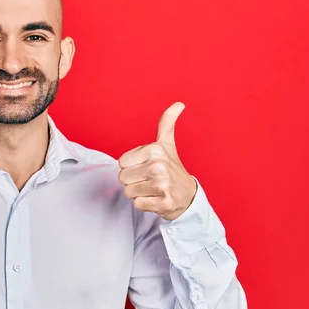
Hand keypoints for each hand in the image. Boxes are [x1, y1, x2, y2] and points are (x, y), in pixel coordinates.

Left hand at [118, 102, 196, 220]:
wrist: (188, 196)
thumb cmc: (172, 167)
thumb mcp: (167, 144)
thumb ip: (167, 122)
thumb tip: (179, 103)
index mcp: (155, 150)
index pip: (121, 163)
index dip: (131, 167)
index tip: (147, 167)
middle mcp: (159, 166)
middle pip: (122, 178)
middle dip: (134, 181)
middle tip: (150, 180)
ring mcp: (162, 185)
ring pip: (128, 192)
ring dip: (138, 193)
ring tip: (153, 189)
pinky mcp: (164, 203)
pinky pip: (137, 204)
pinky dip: (145, 204)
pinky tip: (156, 199)